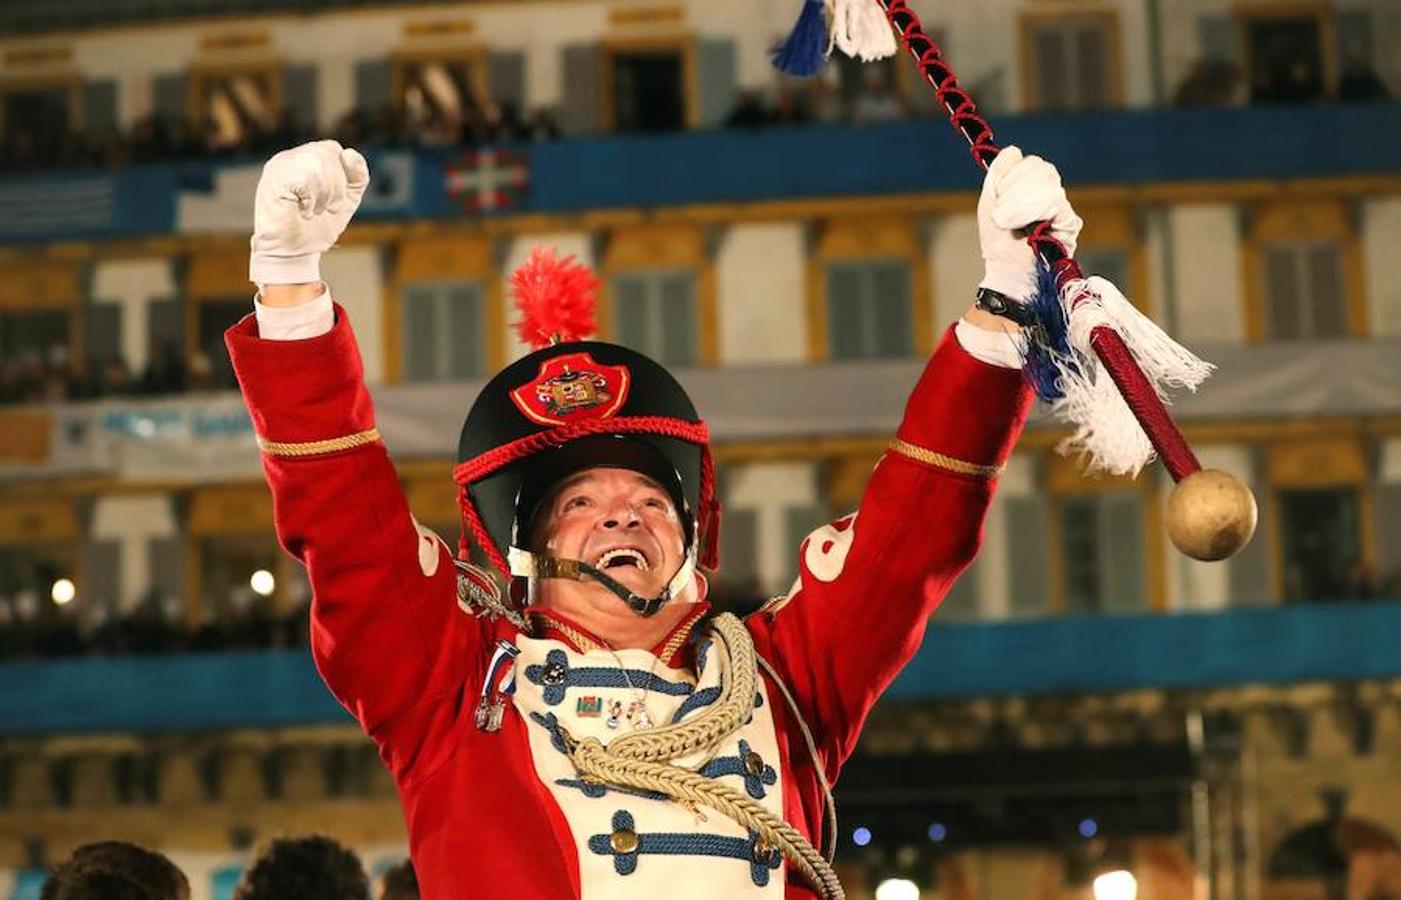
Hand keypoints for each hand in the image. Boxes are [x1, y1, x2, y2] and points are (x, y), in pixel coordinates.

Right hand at [249, 140, 368, 286]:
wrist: (294, 254)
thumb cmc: (318, 226)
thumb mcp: (347, 199)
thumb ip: (357, 175)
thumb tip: (349, 153)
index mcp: (305, 158)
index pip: (332, 149)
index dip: (343, 174)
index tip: (337, 201)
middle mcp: (290, 158)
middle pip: (327, 152)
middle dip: (337, 186)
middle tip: (327, 208)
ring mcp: (278, 168)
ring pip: (315, 162)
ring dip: (325, 193)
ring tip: (315, 210)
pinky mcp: (272, 182)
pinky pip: (302, 177)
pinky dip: (311, 199)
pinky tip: (304, 212)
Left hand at [977, 146, 1082, 299]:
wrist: (1006, 271)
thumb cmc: (998, 241)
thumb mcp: (989, 204)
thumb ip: (997, 175)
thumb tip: (1014, 150)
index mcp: (1032, 186)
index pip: (1031, 163)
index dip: (1012, 175)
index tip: (998, 196)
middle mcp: (1051, 193)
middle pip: (1042, 169)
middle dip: (1015, 189)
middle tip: (1002, 214)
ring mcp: (1062, 208)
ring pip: (1048, 185)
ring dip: (1020, 204)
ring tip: (1008, 223)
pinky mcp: (1070, 224)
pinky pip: (1055, 203)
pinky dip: (1033, 212)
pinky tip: (1027, 229)